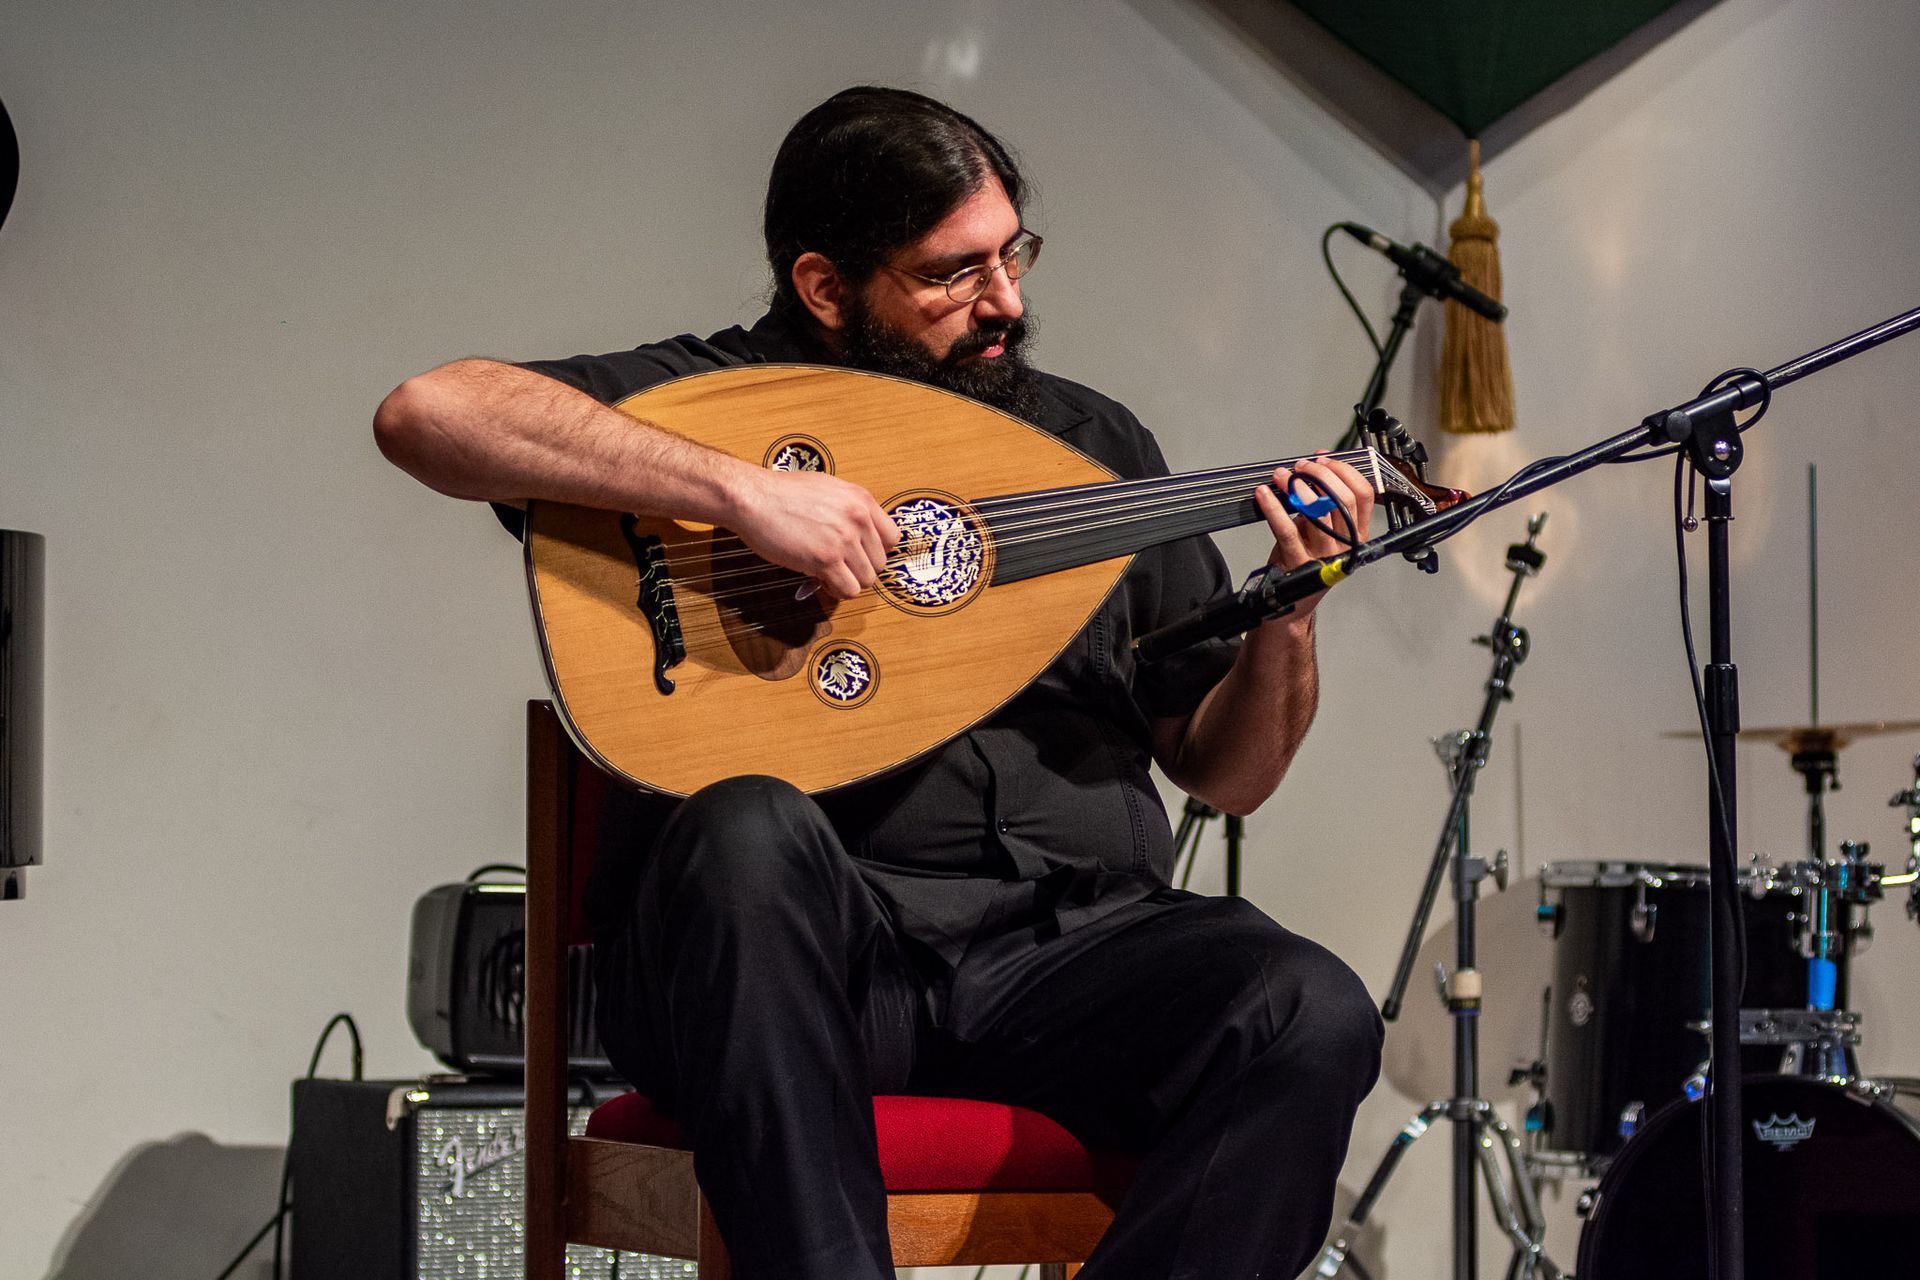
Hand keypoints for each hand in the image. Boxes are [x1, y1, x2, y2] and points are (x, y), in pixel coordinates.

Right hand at [727, 467, 900, 600]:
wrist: (753, 498)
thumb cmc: (781, 494)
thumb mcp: (827, 489)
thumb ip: (848, 509)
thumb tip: (859, 534)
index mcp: (861, 499)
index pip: (892, 537)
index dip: (875, 551)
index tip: (860, 555)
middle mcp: (858, 518)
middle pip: (880, 562)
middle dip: (859, 569)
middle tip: (838, 567)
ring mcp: (844, 539)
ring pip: (866, 580)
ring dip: (847, 582)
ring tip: (828, 574)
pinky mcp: (826, 559)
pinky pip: (848, 590)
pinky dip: (836, 591)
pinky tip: (821, 581)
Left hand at [1252, 452, 1374, 617]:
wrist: (1292, 601)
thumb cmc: (1307, 560)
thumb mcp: (1324, 529)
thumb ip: (1324, 500)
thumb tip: (1318, 463)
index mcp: (1357, 534)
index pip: (1364, 495)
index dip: (1344, 471)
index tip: (1324, 459)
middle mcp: (1345, 545)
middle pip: (1342, 499)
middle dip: (1320, 474)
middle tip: (1301, 467)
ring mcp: (1322, 555)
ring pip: (1316, 511)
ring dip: (1295, 486)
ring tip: (1281, 476)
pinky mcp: (1298, 562)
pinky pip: (1286, 529)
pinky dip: (1273, 506)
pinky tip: (1264, 494)